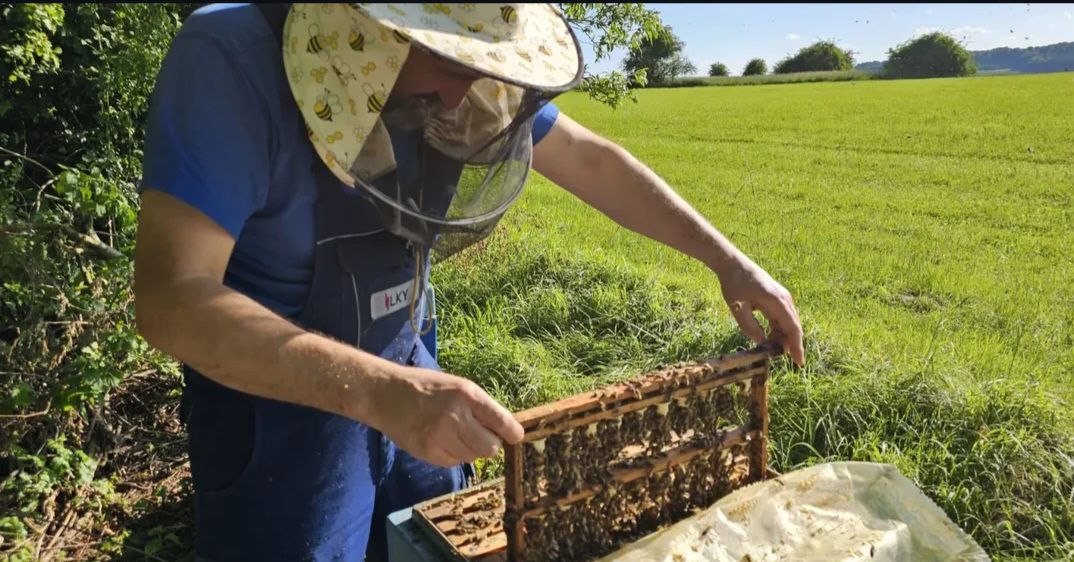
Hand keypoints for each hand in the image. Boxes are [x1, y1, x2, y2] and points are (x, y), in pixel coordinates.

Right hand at [373, 366, 524, 466]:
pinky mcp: (427, 452)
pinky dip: (452, 455)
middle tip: (478, 434)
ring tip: (454, 433)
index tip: (515, 436)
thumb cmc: (426, 387)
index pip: (502, 422)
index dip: (512, 432)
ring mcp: (440, 437)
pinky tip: (441, 440)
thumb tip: (504, 429)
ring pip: (472, 457)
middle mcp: (456, 416)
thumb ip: (479, 407)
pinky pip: (453, 462)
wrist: (385, 394)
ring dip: (469, 449)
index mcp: (467, 395)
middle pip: (490, 447)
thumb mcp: (457, 386)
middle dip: (488, 443)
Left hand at [715, 253, 804, 366]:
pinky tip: (768, 338)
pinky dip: (777, 329)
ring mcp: (782, 297)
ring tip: (769, 349)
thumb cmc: (734, 284)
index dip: (796, 346)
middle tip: (777, 358)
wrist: (732, 264)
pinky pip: (781, 317)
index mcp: (777, 301)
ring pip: (788, 323)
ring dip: (781, 337)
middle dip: (789, 344)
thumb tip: (762, 343)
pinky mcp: (777, 298)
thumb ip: (749, 327)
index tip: (799, 362)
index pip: (793, 328)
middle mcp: (784, 299)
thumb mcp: (738, 308)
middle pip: (793, 327)